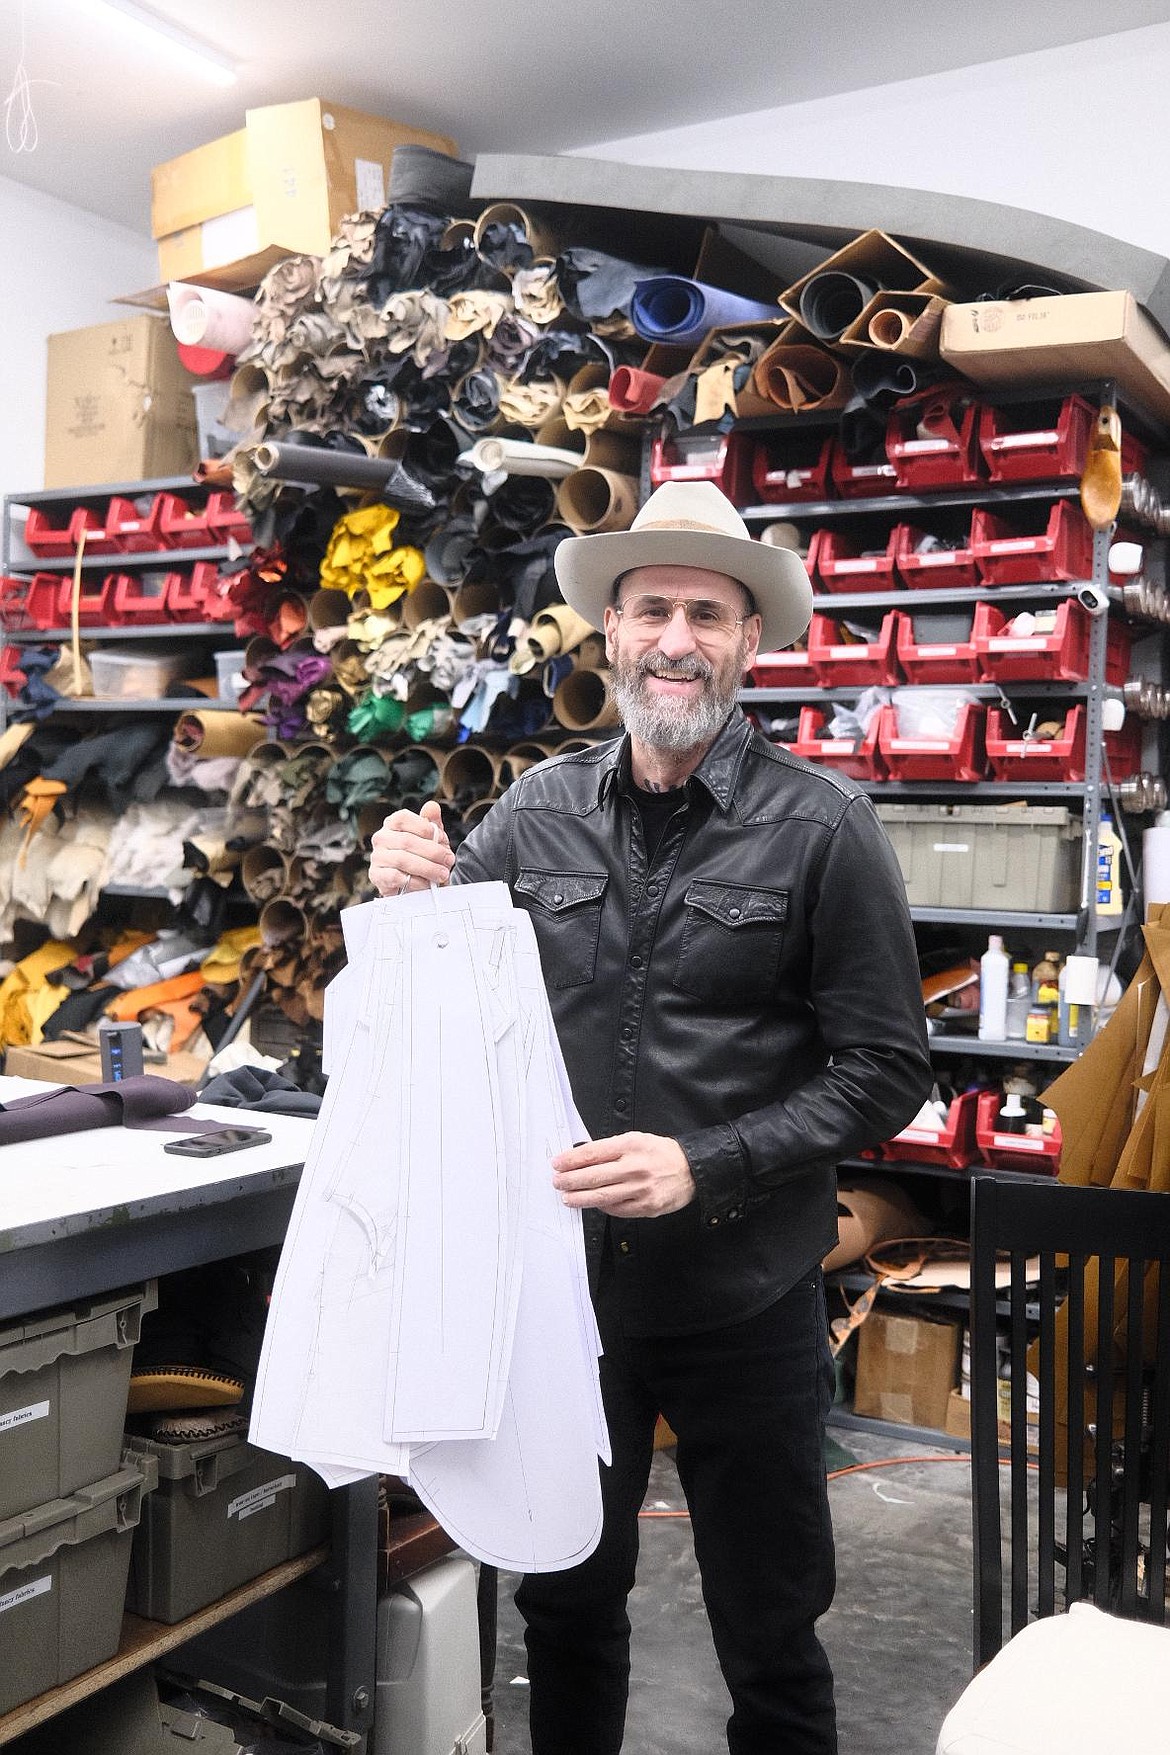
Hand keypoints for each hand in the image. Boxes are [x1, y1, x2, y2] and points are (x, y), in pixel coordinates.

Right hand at [369, 800, 454, 895]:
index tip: (441, 839)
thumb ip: (432, 823)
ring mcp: (377, 856)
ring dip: (427, 868)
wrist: (414, 884)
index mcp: (392, 823)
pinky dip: (415, 882)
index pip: (403, 818)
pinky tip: (426, 885)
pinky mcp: (376, 875)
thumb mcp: (431, 839)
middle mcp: (381, 837)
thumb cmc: (422, 856)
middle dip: (433, 852)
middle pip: (406, 840)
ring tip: (442, 874)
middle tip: (448, 861)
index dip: (424, 828)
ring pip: (402, 859)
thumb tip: (432, 806)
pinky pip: (396, 877)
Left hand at [551, 1132, 695, 1217]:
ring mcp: (641, 1189)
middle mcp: (635, 1167)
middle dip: (570, 1180)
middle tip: (558, 1182)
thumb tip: (582, 1158)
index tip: (558, 1164)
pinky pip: (617, 1210)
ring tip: (568, 1198)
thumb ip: (611, 1148)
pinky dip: (602, 1207)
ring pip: (602, 1196)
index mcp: (631, 1145)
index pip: (593, 1153)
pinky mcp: (647, 1207)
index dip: (571, 1160)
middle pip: (594, 1176)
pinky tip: (593, 1204)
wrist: (692, 1170)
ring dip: (580, 1198)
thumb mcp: (637, 1140)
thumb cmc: (661, 1153)